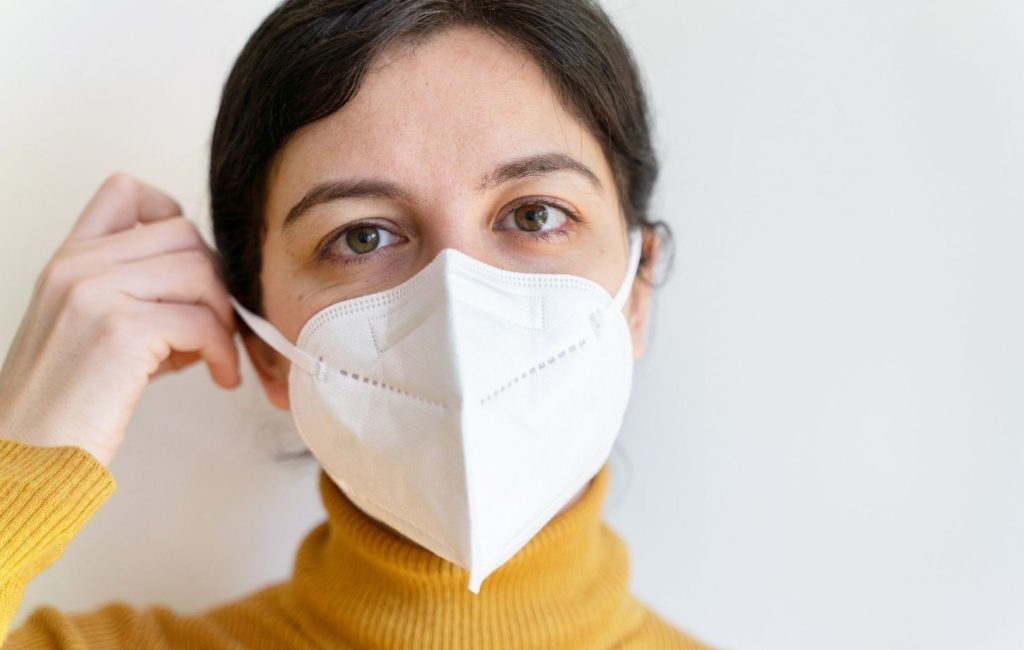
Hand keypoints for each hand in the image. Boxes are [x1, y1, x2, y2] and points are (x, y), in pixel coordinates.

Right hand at [0, 173, 240, 466]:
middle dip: (213, 280)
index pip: (125, 191)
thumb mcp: (91, 332)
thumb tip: (208, 292)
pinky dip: (223, 349)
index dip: (173, 215)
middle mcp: (76, 267)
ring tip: (215, 355)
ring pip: (200, 270)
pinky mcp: (121, 332)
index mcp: (67, 261)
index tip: (191, 267)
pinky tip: (219, 375)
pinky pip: (202, 320)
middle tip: (214, 325)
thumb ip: (138, 298)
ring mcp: (95, 294)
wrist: (24, 461)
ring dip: (222, 316)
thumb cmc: (65, 408)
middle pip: (184, 233)